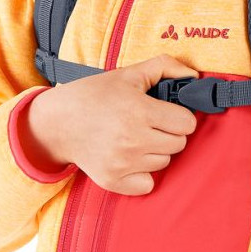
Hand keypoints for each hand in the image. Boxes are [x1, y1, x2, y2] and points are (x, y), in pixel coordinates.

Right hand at [26, 53, 197, 194]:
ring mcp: (122, 163)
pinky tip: (130, 158)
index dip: (179, 116)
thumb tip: (194, 76)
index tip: (166, 112)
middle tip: (148, 123)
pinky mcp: (112, 181)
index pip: (187, 124)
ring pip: (164, 162)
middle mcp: (132, 140)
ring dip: (156, 151)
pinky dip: (143, 174)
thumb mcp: (128, 74)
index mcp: (139, 111)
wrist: (55, 123)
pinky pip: (148, 184)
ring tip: (135, 138)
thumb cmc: (93, 95)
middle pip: (179, 144)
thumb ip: (165, 67)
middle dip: (169, 132)